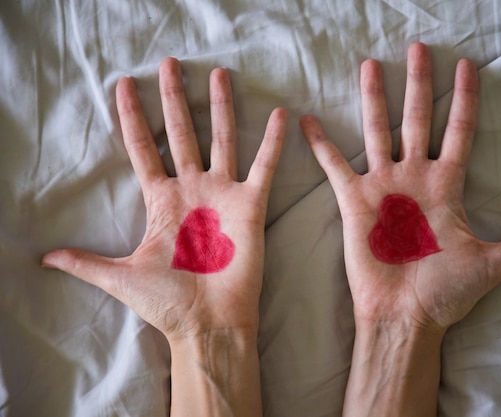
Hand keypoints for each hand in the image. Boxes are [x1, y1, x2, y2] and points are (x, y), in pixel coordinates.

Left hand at [43, 58, 286, 340]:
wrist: (208, 322)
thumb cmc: (167, 301)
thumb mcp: (119, 277)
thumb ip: (85, 262)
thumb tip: (44, 258)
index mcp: (161, 201)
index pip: (142, 147)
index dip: (132, 117)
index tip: (123, 85)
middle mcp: (191, 190)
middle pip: (180, 133)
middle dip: (174, 98)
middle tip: (169, 64)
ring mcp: (222, 194)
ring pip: (222, 139)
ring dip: (221, 107)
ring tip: (219, 74)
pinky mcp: (251, 205)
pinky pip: (263, 167)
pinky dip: (271, 143)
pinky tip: (279, 115)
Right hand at [300, 43, 500, 332]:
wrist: (405, 315)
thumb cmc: (445, 293)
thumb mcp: (491, 265)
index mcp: (446, 186)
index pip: (459, 131)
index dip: (464, 99)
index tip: (467, 67)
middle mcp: (414, 178)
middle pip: (418, 118)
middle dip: (418, 83)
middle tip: (417, 49)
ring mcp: (383, 186)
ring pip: (377, 131)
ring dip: (373, 99)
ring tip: (369, 66)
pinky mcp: (354, 201)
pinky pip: (334, 166)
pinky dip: (321, 144)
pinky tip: (306, 119)